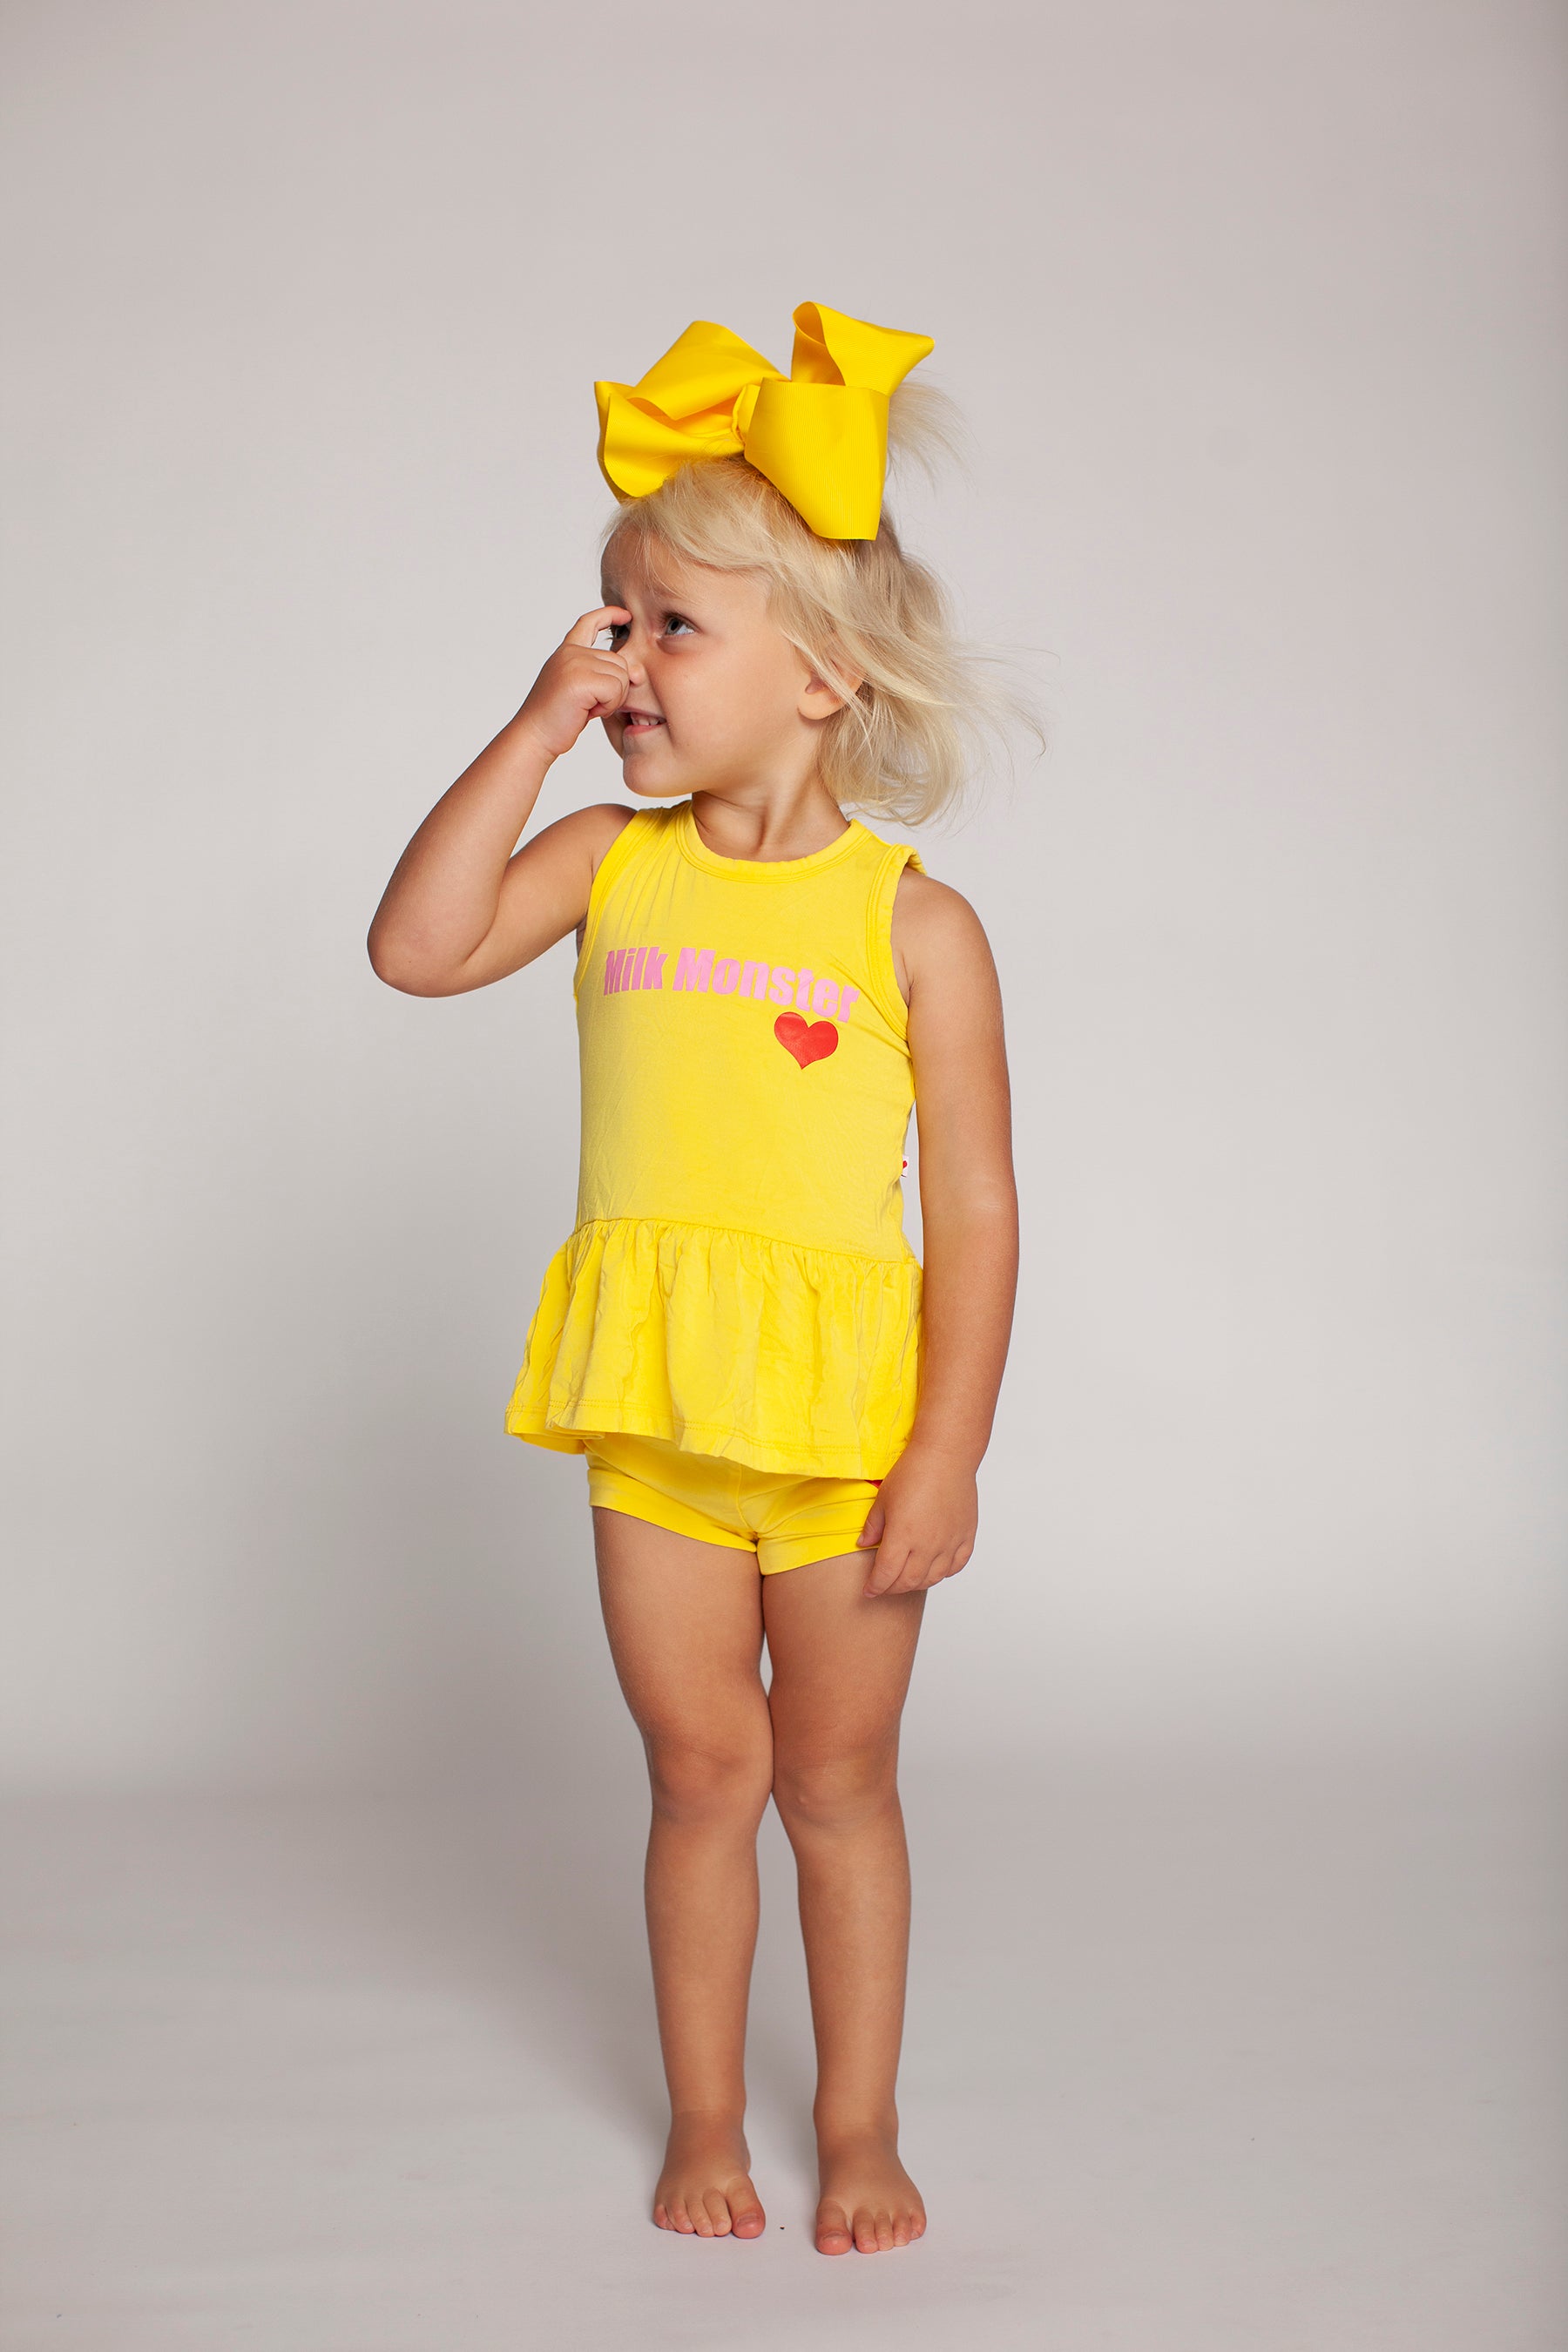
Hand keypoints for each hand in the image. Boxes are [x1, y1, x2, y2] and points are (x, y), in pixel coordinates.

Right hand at [513, 606, 632, 761]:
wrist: (534, 736)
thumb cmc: (557, 718)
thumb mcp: (582, 690)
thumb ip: (605, 675)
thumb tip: (638, 673)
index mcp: (567, 651)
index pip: (589, 623)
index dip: (609, 615)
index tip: (625, 615)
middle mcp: (570, 652)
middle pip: (620, 660)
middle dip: (615, 688)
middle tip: (591, 704)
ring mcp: (574, 662)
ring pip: (621, 675)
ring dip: (612, 699)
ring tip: (588, 708)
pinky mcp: (580, 679)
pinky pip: (616, 689)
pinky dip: (608, 706)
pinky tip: (589, 712)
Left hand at [855, 1440, 977, 1596]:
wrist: (946, 1456)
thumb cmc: (912, 1472)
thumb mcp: (883, 1499)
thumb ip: (873, 1526)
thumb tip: (863, 1544)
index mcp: (903, 1536)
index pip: (886, 1575)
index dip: (875, 1586)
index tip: (869, 1590)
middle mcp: (927, 1545)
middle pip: (908, 1581)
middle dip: (892, 1588)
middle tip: (884, 1585)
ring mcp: (949, 1543)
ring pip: (933, 1578)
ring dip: (917, 1583)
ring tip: (907, 1579)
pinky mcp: (966, 1536)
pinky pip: (956, 1566)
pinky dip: (944, 1573)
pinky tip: (935, 1568)